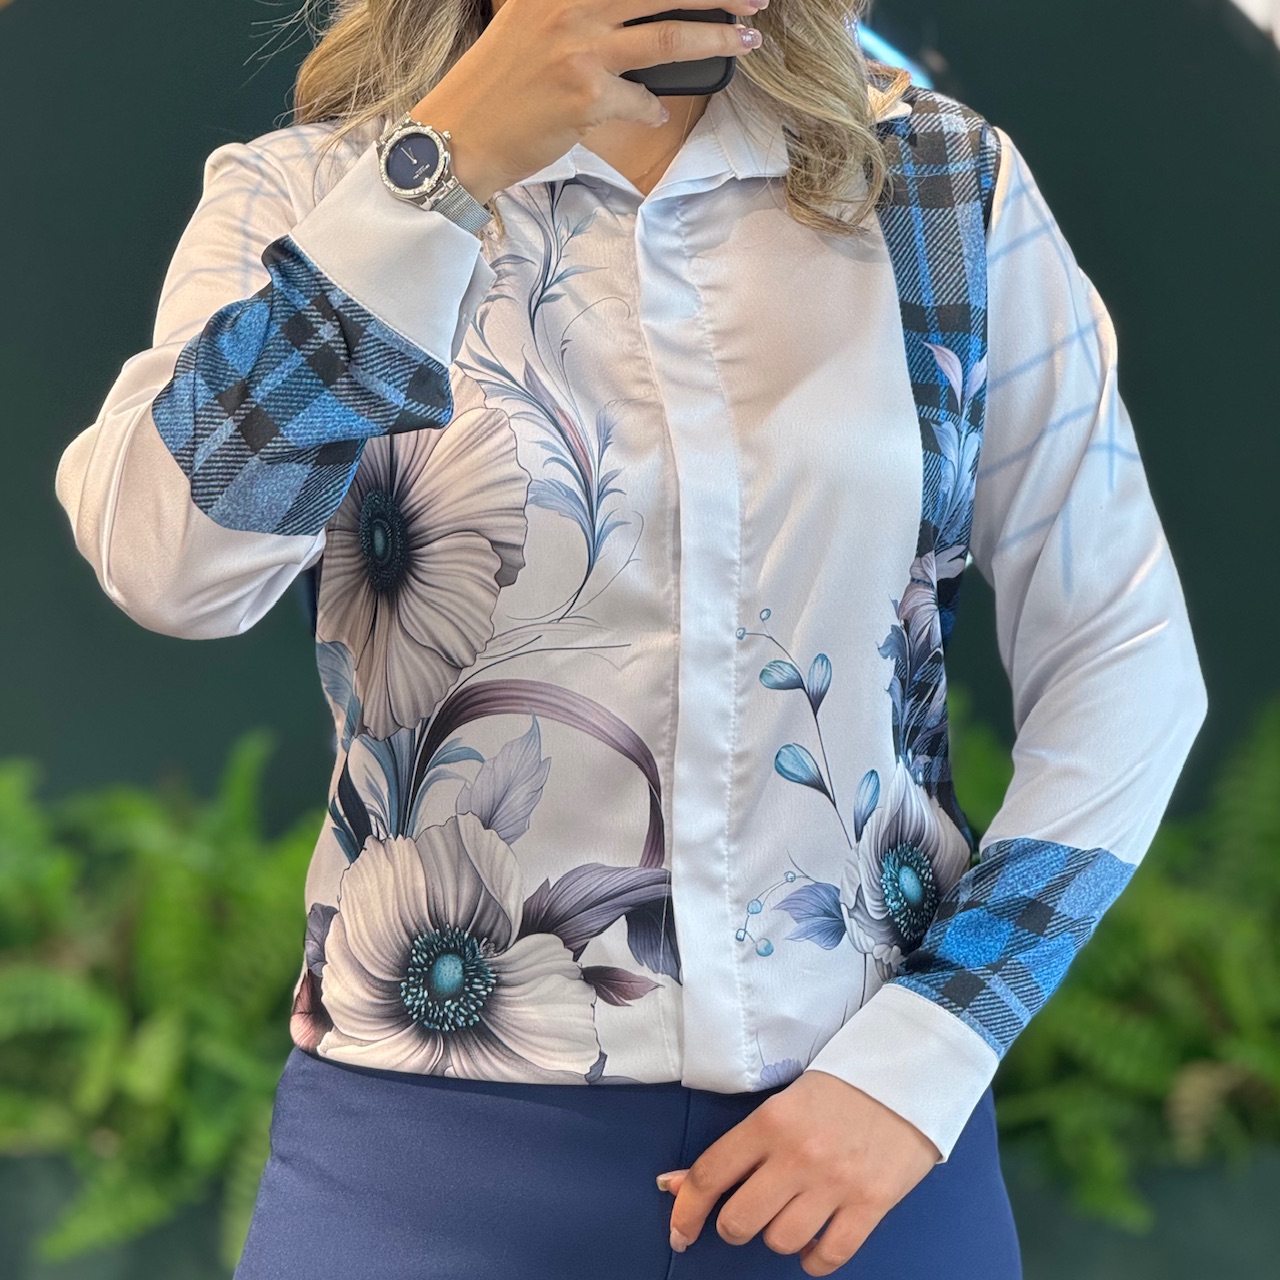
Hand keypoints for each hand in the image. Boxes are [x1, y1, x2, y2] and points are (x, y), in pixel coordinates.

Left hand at [655, 1071, 938, 1276]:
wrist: (906, 1072)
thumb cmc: (839, 1087)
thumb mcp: (782, 1103)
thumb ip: (739, 1147)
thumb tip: (679, 1184)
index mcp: (770, 1121)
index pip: (710, 1174)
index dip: (685, 1210)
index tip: (680, 1230)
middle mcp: (798, 1155)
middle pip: (740, 1220)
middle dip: (734, 1225)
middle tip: (747, 1213)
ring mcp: (836, 1183)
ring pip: (780, 1241)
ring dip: (778, 1235)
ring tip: (791, 1215)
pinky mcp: (872, 1204)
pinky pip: (829, 1257)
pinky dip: (814, 1258)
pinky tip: (815, 1239)